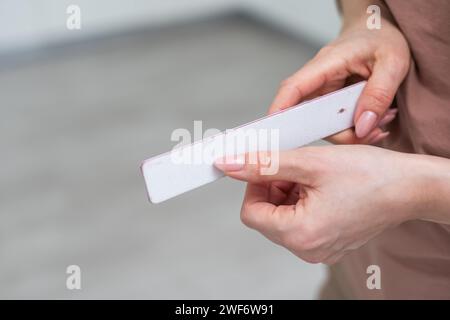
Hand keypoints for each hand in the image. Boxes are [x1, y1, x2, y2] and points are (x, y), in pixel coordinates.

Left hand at [215, 145, 427, 263]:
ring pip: (283, 216)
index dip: (254, 185)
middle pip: (267, 215)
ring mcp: (319, 248)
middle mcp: (308, 249)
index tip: (266, 166)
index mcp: (300, 234)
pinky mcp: (328, 241)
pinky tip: (322, 185)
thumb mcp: (310, 163)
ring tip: (314, 175)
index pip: (251, 213)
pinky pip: (301, 221)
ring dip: (289, 191)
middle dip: (273, 186)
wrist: (411, 187)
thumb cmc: (371, 176)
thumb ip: (264, 165)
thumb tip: (231, 166)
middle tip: (296, 167)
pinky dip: (303, 200)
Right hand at [269, 14, 410, 143]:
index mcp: (327, 62)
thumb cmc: (383, 38)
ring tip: (382, 122)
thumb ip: (378, 95)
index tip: (278, 130)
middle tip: (370, 134)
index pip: (294, 87)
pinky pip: (335, 123)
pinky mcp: (331, 101)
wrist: (379, 29)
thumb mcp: (393, 63)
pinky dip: (355, 128)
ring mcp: (324, 92)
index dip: (281, 110)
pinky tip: (377, 120)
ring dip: (351, 132)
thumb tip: (362, 126)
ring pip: (324, 124)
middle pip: (309, 116)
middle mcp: (319, 79)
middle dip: (338, 133)